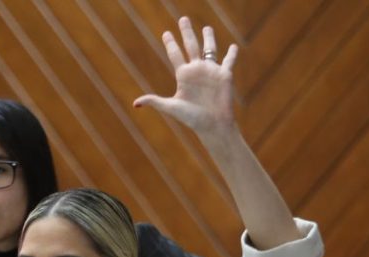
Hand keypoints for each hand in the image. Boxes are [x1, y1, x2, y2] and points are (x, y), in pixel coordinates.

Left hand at [133, 16, 238, 134]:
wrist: (212, 125)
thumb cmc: (192, 118)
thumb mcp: (172, 107)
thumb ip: (155, 101)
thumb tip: (135, 104)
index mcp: (183, 75)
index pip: (175, 54)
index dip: (170, 43)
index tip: (166, 33)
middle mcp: (196, 70)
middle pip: (190, 45)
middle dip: (186, 32)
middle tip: (183, 19)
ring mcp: (211, 72)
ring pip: (210, 49)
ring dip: (209, 38)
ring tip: (207, 27)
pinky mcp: (225, 75)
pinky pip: (229, 61)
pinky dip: (232, 53)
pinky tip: (233, 46)